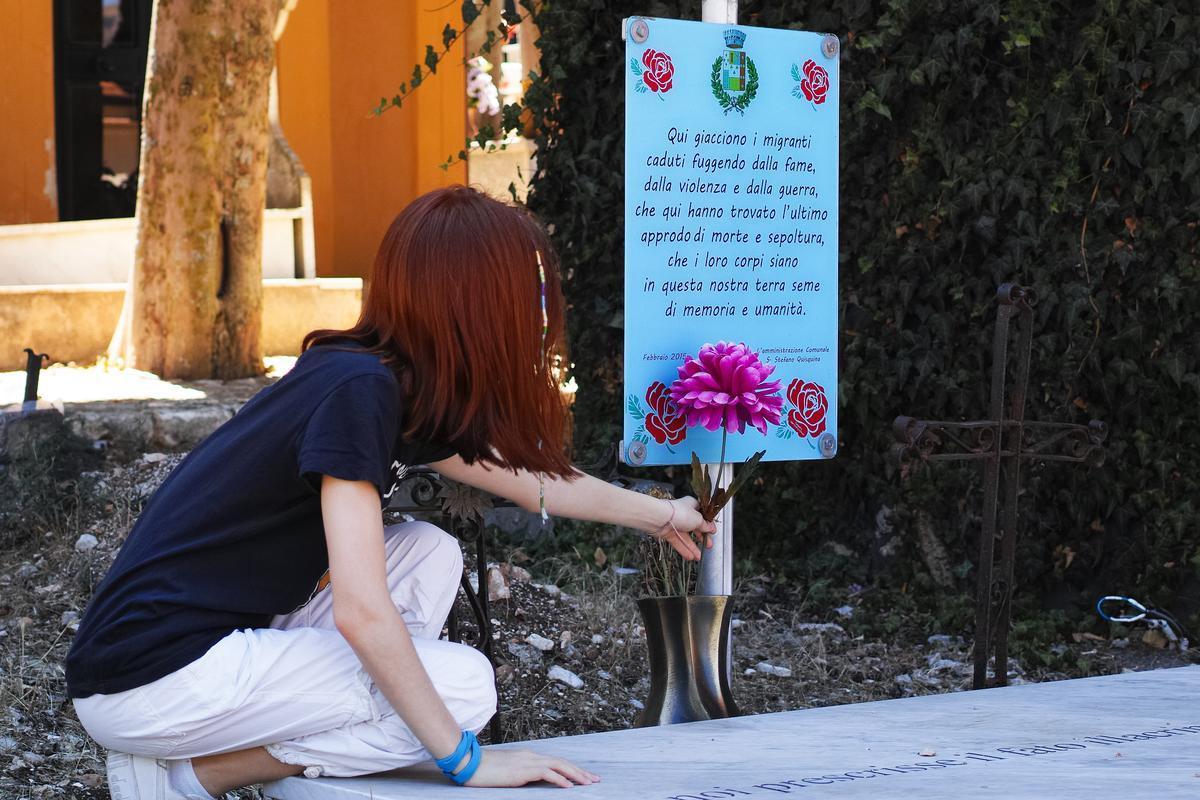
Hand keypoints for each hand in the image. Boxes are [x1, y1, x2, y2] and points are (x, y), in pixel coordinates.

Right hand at [465, 748, 599, 787]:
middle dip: (580, 771)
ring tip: (588, 783)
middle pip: (562, 762)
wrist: (469, 763)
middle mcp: (531, 756)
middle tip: (595, 780)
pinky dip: (559, 779)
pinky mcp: (522, 771)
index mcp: (528, 757)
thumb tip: (530, 781)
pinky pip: (546, 774)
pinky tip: (569, 786)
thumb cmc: (483, 769)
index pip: (556, 761)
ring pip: (559, 765)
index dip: (571, 769)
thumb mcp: (506, 772)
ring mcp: (527, 762)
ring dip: (575, 774)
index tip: (584, 777)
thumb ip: (520, 774)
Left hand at [651, 497, 716, 560]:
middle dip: (701, 537)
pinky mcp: (668, 533)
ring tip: (699, 556)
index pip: (702, 516)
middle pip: (694, 527)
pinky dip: (684, 550)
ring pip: (686, 537)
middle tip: (708, 545)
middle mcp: (684, 514)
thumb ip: (705, 525)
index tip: (713, 532)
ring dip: (692, 547)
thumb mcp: (698, 519)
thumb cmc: (679, 513)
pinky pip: (678, 542)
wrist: (659, 518)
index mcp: (692, 506)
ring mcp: (676, 524)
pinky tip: (690, 556)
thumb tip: (711, 528)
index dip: (708, 524)